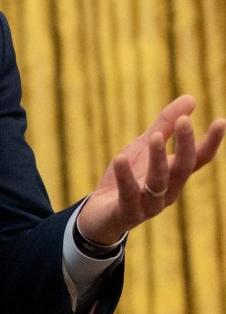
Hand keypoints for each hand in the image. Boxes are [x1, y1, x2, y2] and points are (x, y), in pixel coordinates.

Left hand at [77, 95, 225, 244]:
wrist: (100, 215)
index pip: (198, 159)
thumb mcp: (143, 147)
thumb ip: (165, 125)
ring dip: (158, 159)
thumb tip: (191, 98)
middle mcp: (167, 191)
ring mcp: (148, 205)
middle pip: (182, 168)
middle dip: (184, 145)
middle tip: (184, 121)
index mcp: (174, 175)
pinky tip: (120, 157)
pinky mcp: (127, 213)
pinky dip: (125, 178)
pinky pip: (128, 196)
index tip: (221, 121)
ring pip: (158, 183)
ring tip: (155, 136)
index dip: (211, 142)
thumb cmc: (128, 178)